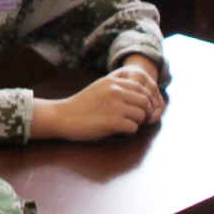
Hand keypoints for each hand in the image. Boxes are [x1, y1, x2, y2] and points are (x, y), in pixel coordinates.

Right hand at [31, 62, 164, 140]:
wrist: (62, 116)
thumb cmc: (79, 105)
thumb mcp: (97, 88)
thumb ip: (114, 87)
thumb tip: (137, 95)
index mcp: (111, 82)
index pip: (140, 87)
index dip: (148, 97)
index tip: (151, 106)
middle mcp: (115, 91)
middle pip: (145, 100)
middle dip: (147, 111)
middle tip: (144, 119)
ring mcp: (115, 106)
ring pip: (141, 115)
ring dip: (137, 122)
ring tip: (127, 125)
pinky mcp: (114, 122)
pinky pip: (133, 127)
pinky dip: (129, 131)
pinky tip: (120, 131)